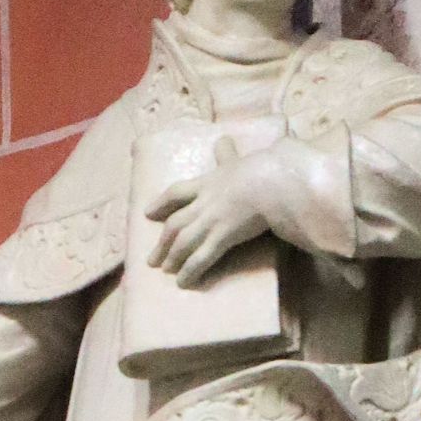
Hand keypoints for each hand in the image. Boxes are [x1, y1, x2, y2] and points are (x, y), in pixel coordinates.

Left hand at [146, 141, 270, 288]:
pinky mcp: (222, 236)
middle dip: (162, 242)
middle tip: (152, 259)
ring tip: (165, 271)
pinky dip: (190, 270)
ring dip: (172, 258)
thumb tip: (223, 139)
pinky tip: (183, 282)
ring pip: (183, 242)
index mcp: (207, 182)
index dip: (160, 203)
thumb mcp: (238, 159)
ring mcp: (211, 220)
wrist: (273, 181)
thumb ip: (228, 154)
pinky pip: (201, 258)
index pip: (176, 192)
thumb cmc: (262, 167)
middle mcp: (204, 202)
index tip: (147, 213)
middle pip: (174, 224)